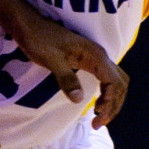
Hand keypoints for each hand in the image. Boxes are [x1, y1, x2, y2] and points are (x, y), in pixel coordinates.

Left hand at [12, 13, 127, 127]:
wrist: (28, 24)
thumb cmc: (38, 39)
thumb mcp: (50, 60)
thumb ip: (66, 78)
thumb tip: (79, 100)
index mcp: (95, 55)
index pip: (114, 83)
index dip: (110, 103)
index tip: (97, 117)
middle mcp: (99, 56)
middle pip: (120, 83)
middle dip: (114, 105)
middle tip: (98, 123)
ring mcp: (94, 58)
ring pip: (115, 80)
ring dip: (112, 100)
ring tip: (99, 116)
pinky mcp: (87, 60)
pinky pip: (106, 78)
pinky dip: (106, 93)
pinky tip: (97, 103)